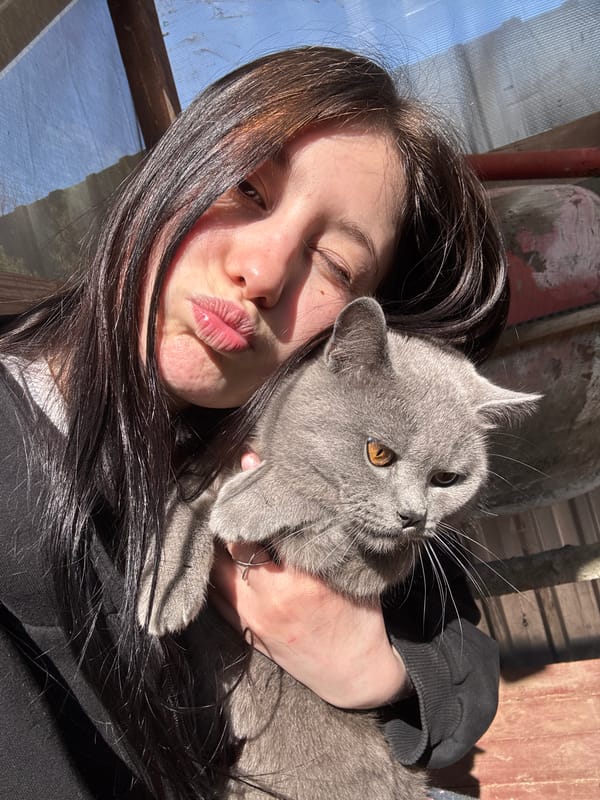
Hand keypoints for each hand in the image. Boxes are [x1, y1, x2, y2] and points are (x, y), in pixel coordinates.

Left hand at [209, 449, 412, 708]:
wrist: (353, 673)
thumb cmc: (359, 616)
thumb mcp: (350, 572)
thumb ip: (326, 537)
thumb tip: (307, 491)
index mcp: (300, 581)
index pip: (263, 525)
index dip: (253, 490)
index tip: (248, 460)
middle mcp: (268, 598)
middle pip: (231, 541)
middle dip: (231, 507)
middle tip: (230, 478)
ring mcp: (250, 616)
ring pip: (215, 565)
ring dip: (216, 535)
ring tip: (217, 503)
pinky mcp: (242, 628)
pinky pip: (214, 590)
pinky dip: (212, 564)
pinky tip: (215, 542)